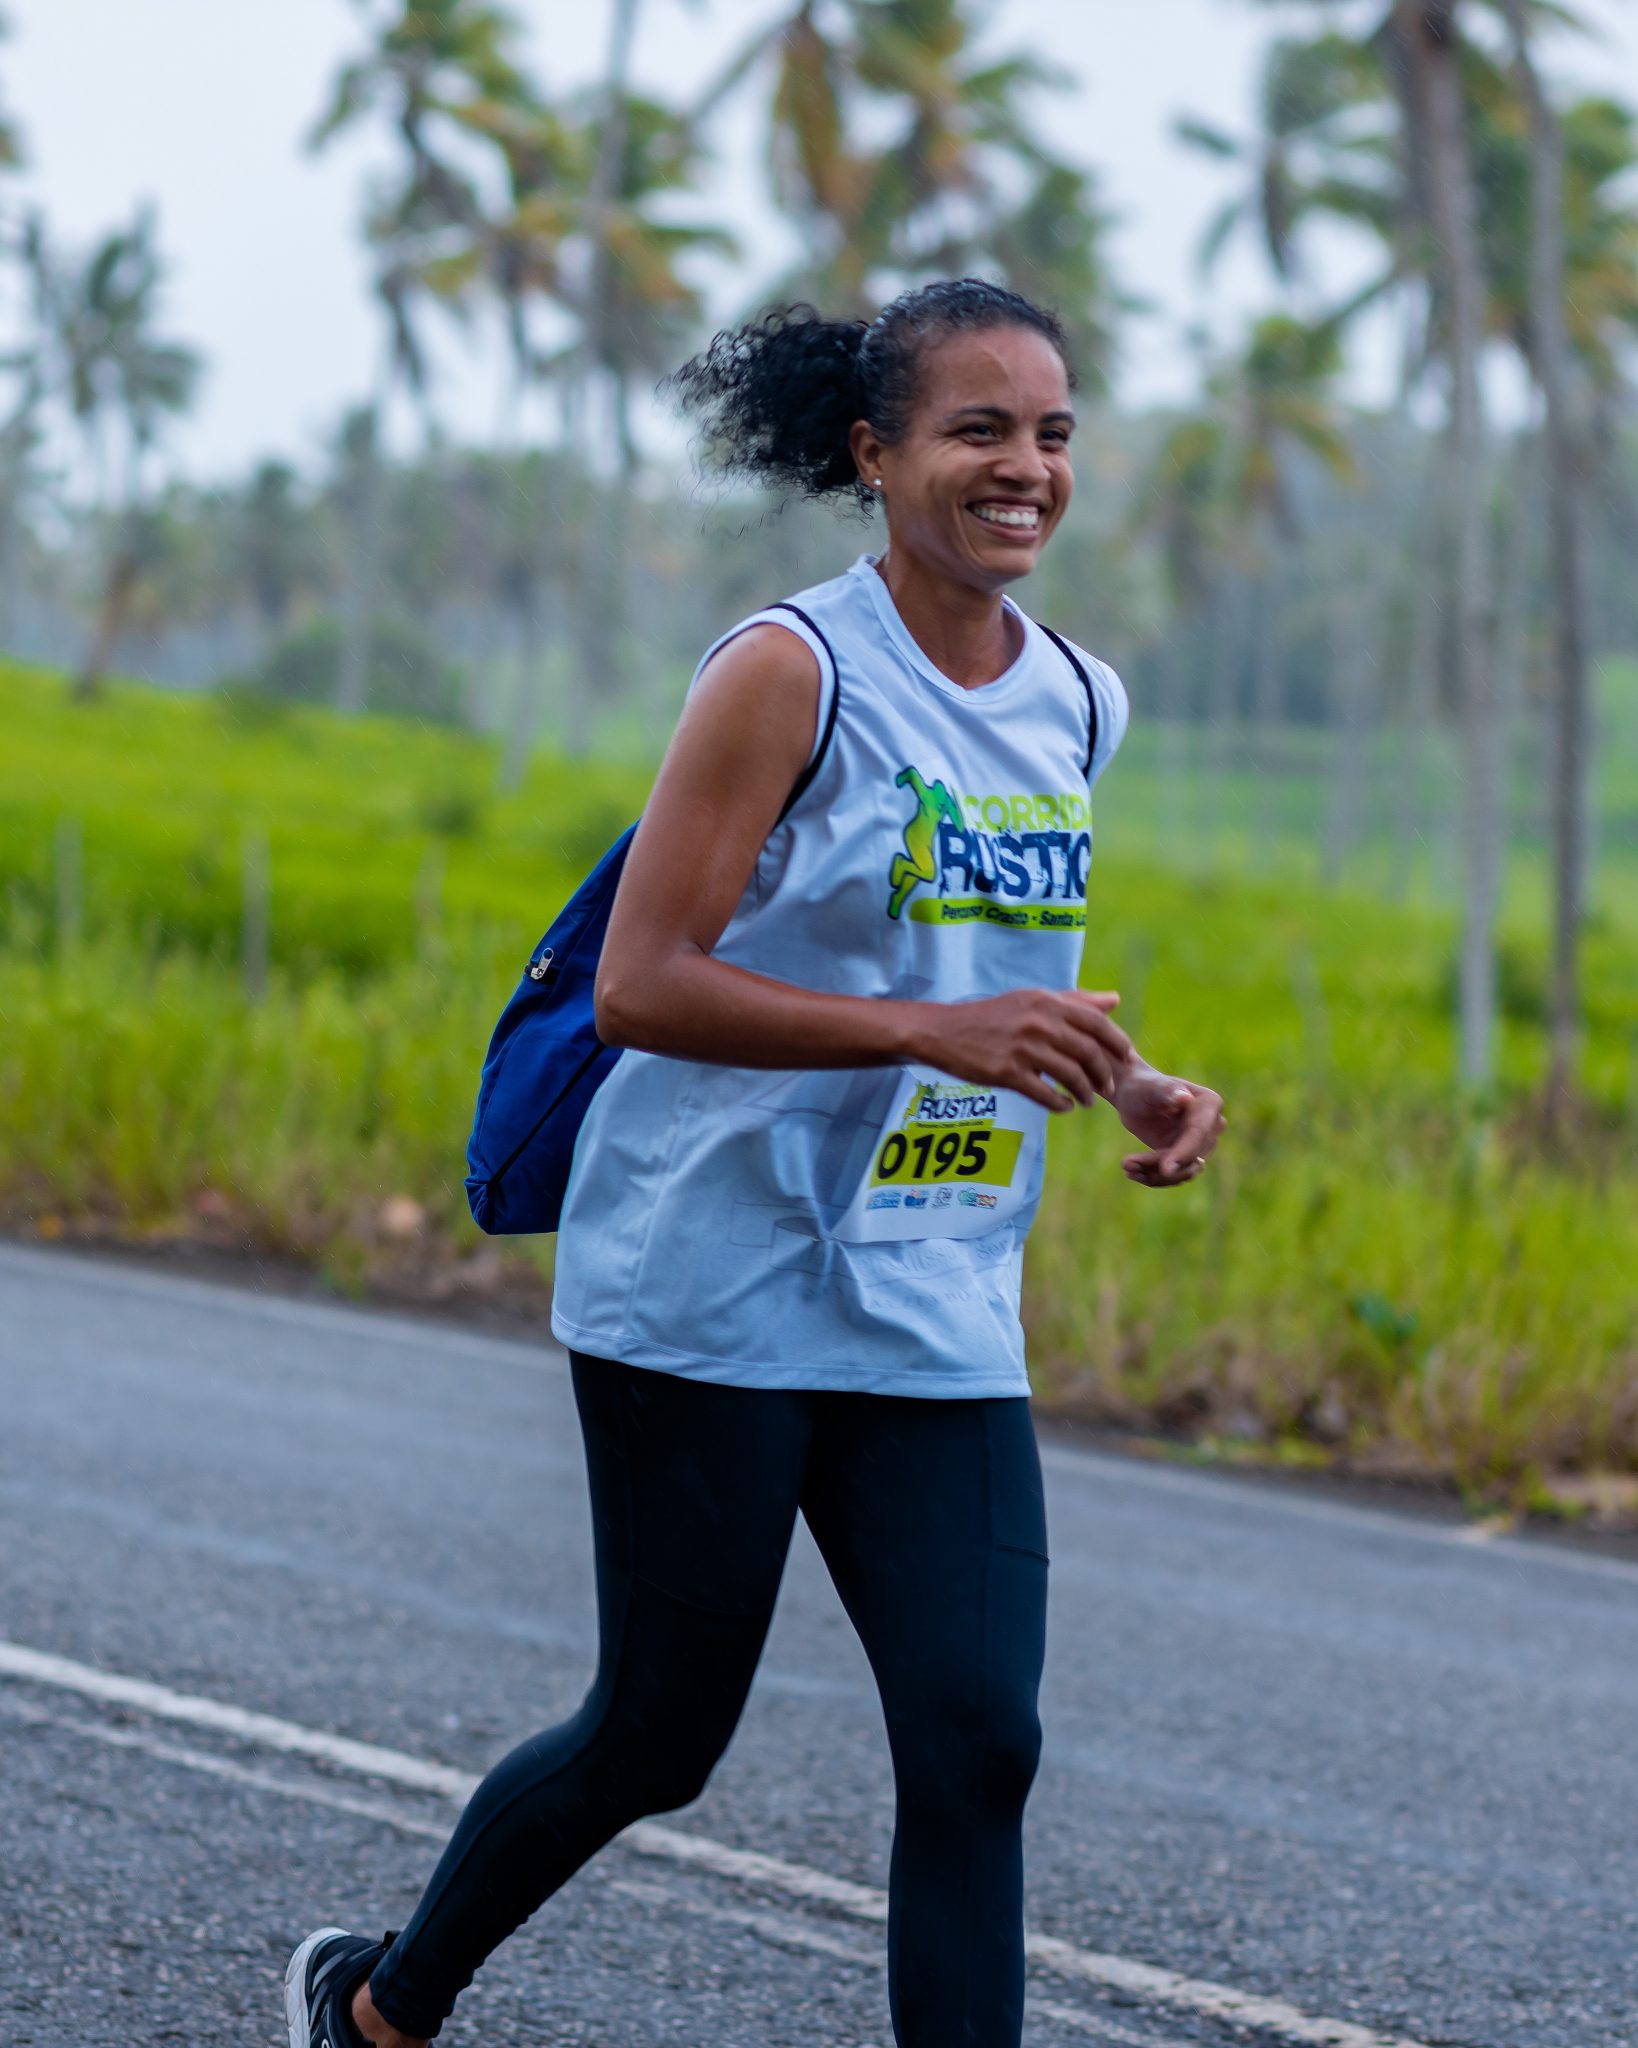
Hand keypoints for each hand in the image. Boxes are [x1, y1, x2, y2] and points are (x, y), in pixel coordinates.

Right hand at [912, 989, 1132, 1113]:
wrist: (943, 1031)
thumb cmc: (993, 1016)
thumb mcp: (1032, 1000)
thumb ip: (1074, 1001)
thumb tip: (1114, 1000)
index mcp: (1046, 1002)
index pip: (1096, 1023)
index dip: (1117, 1043)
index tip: (1126, 1059)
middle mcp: (1038, 1023)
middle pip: (1088, 1052)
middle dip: (1103, 1074)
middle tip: (1107, 1087)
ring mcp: (1023, 1049)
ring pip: (1070, 1075)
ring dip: (1085, 1092)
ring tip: (1087, 1101)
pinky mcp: (1007, 1073)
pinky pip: (1045, 1094)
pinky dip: (1060, 1104)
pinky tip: (1064, 1107)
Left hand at [1109, 1062, 1225, 1186]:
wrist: (1134, 1096)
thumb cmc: (1143, 1086)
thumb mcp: (1151, 1088)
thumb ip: (1166, 1092)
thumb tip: (1183, 1098)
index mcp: (1210, 1103)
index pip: (1199, 1134)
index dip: (1184, 1153)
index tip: (1165, 1169)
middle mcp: (1212, 1126)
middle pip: (1191, 1157)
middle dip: (1159, 1165)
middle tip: (1126, 1164)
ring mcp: (1202, 1143)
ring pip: (1184, 1172)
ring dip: (1155, 1175)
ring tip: (1126, 1167)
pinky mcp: (1188, 1157)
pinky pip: (1175, 1175)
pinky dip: (1153, 1177)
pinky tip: (1132, 1173)